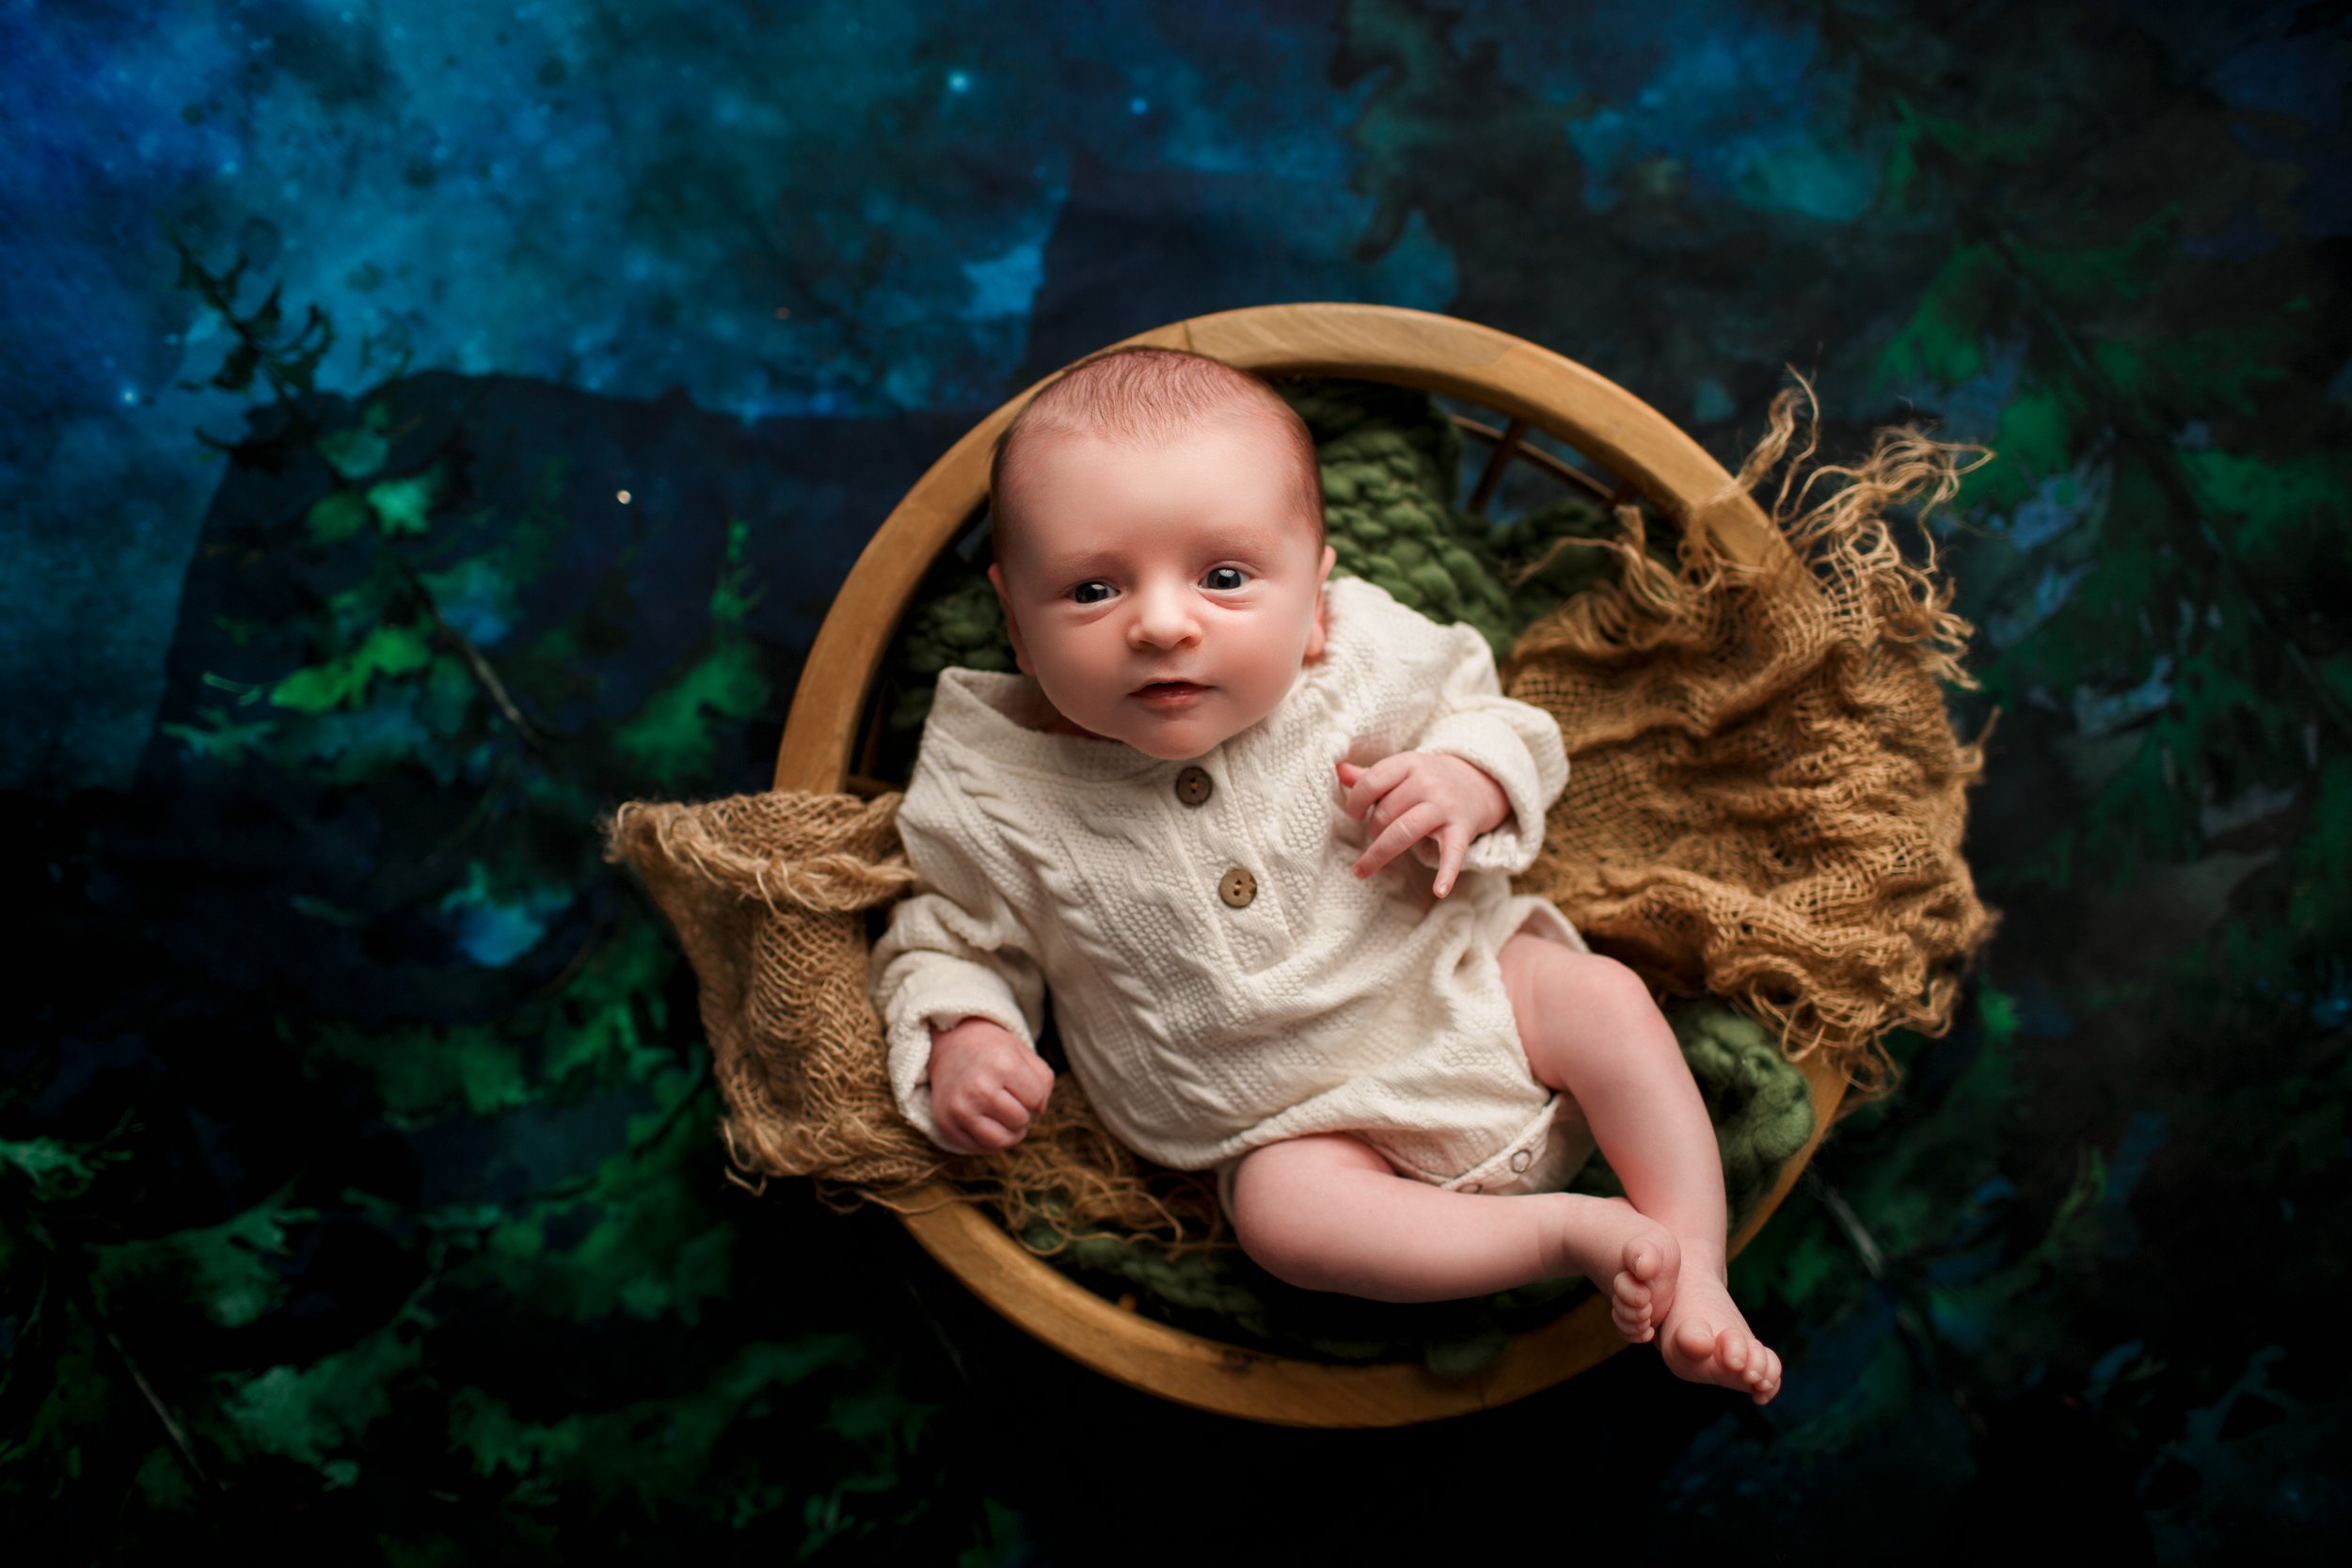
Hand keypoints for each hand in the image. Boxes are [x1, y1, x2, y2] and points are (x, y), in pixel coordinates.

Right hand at [926, 1015, 1054, 1154]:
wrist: (950, 1045)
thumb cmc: (993, 1051)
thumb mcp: (1023, 1052)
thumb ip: (1044, 1080)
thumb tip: (1039, 1111)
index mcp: (1002, 1065)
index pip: (1036, 1098)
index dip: (1034, 1093)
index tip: (1020, 1083)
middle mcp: (978, 1088)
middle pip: (1020, 1121)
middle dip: (1022, 1113)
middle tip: (1011, 1099)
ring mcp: (959, 1108)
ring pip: (1000, 1141)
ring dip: (1010, 1133)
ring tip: (1005, 1117)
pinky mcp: (945, 1123)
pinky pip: (979, 1148)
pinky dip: (990, 1141)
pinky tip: (988, 1122)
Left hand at [1335, 753, 1509, 898]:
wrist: (1478, 783)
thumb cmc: (1427, 781)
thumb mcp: (1402, 771)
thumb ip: (1368, 775)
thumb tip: (1337, 768)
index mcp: (1410, 763)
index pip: (1373, 781)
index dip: (1356, 801)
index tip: (1355, 814)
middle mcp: (1428, 782)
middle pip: (1385, 812)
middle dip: (1371, 829)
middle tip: (1372, 835)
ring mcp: (1445, 806)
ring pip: (1404, 831)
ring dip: (1379, 853)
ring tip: (1362, 870)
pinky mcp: (1462, 829)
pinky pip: (1453, 853)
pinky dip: (1447, 873)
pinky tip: (1439, 891)